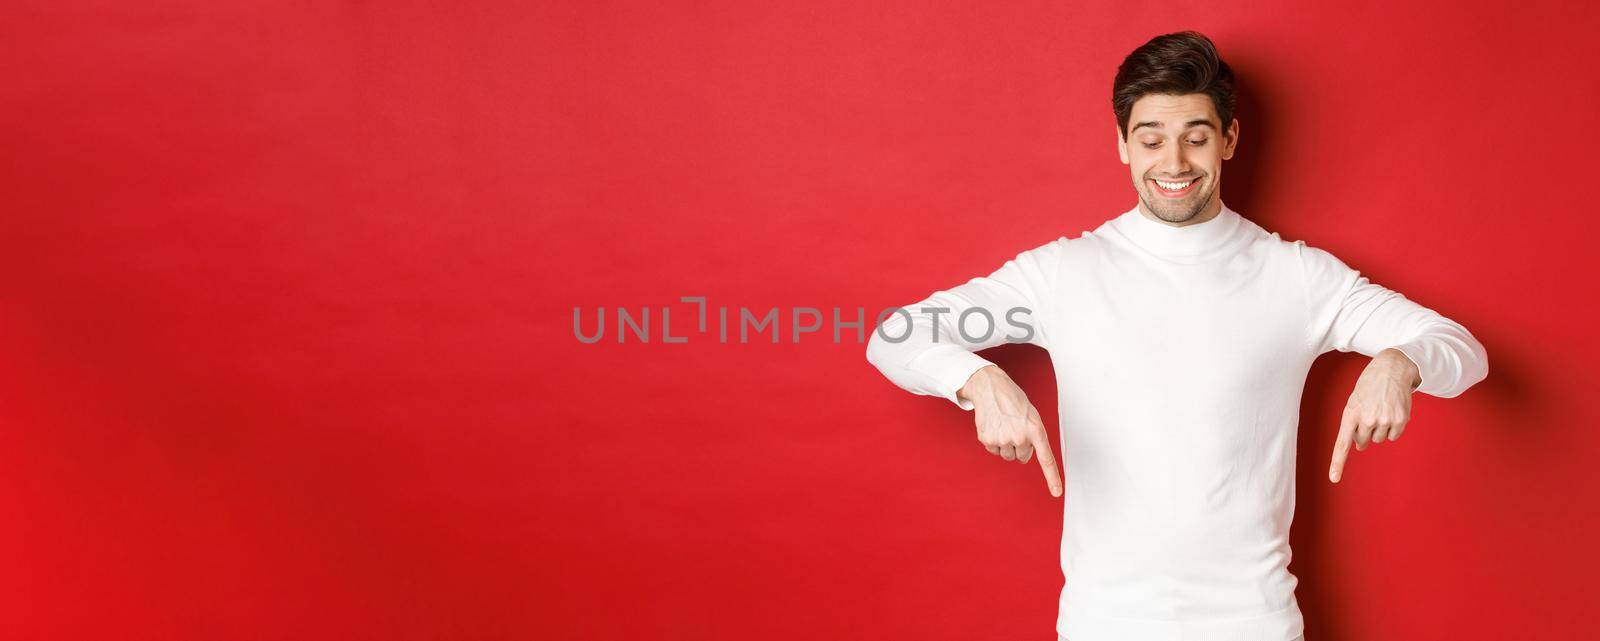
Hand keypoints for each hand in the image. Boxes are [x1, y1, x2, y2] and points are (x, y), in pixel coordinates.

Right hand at [958, 365, 1062, 496]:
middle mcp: (1020, 437)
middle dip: (1020, 447)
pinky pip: (994, 451)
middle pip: (1022, 457)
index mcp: (1036, 430)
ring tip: (1003, 425)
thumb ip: (1033, 436)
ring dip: (1006, 445)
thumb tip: (1024, 456)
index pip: (1046, 458)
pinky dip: (993, 441)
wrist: (990, 387)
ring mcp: (1003, 439)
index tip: (1057, 493)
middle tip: (1015, 428)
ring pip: (1007, 456)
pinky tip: (994, 426)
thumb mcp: (1031, 416)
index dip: (1052, 477)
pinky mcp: (988, 439)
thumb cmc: (1013, 401)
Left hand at [1329, 348, 1420, 482]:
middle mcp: (1367, 419)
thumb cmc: (1369, 387)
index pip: (1342, 443)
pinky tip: (1391, 412)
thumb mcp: (1354, 402)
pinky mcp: (1400, 420)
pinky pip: (1393, 436)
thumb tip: (1360, 447)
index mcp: (1350, 413)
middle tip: (1368, 414)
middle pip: (1362, 442)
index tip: (1334, 479)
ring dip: (1379, 429)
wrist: (1392, 369)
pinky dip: (1392, 428)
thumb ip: (1353, 425)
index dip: (1337, 462)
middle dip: (1363, 433)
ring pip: (1378, 439)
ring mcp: (1385, 420)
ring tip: (1380, 409)